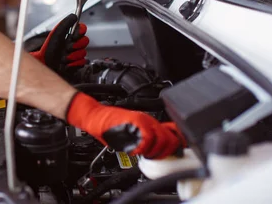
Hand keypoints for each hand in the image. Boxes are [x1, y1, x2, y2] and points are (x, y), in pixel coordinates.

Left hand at [29, 14, 88, 71]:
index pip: (82, 29)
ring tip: (63, 58)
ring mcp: (76, 54)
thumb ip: (65, 23)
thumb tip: (74, 16)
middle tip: (66, 48)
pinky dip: (73, 64)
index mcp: (70, 35)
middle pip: (85, 41)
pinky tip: (66, 64)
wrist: (45, 64)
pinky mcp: (77, 64)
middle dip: (75, 45)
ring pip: (83, 52)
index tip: (73, 36)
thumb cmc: (48, 50)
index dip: (80, 32)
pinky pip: (82, 62)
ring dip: (72, 56)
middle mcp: (74, 43)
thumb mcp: (56, 34)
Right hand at [66, 92, 183, 158]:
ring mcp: (142, 120)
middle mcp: (148, 120)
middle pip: (170, 139)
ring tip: (145, 154)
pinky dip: (143, 147)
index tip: (174, 153)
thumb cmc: (108, 125)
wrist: (95, 115)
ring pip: (161, 140)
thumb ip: (145, 140)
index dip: (176, 144)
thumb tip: (156, 153)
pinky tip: (136, 149)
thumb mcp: (132, 132)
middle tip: (156, 157)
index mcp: (150, 122)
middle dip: (166, 152)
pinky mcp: (133, 122)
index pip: (173, 132)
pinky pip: (147, 137)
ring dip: (154, 152)